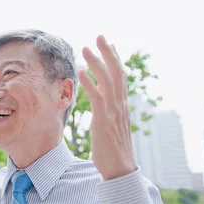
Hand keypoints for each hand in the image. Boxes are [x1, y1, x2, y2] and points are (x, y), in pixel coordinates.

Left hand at [79, 35, 136, 179]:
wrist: (119, 168)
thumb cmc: (112, 149)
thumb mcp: (112, 126)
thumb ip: (109, 112)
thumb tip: (104, 104)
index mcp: (122, 105)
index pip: (120, 76)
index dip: (115, 59)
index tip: (109, 44)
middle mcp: (120, 104)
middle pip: (116, 72)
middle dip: (108, 52)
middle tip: (100, 35)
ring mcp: (113, 111)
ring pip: (107, 80)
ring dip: (96, 62)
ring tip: (86, 47)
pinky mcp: (104, 120)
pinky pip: (97, 97)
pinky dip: (90, 83)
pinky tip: (81, 72)